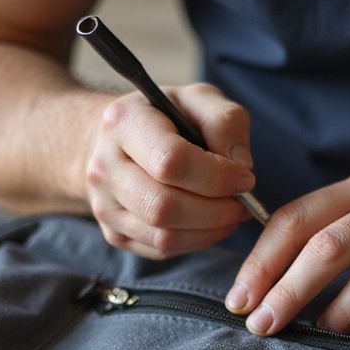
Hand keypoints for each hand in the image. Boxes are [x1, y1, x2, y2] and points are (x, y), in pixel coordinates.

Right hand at [83, 82, 256, 257]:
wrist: (120, 141)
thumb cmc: (166, 117)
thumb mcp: (200, 100)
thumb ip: (225, 122)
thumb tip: (241, 166)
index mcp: (123, 122)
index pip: (171, 161)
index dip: (217, 176)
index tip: (245, 177)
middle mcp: (104, 167)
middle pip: (164, 207)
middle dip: (217, 210)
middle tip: (243, 202)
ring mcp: (104, 205)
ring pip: (164, 236)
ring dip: (210, 230)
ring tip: (232, 213)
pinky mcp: (114, 233)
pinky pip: (161, 249)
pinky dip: (196, 241)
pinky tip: (210, 222)